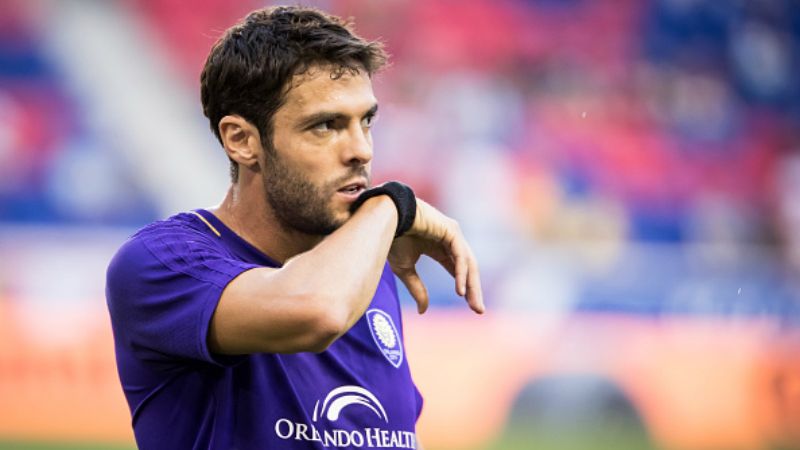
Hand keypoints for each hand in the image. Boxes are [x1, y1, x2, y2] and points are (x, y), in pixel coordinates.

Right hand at [388, 199, 484, 314]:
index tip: (472, 307)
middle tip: (479, 310)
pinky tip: (460, 290)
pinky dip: (461, 273)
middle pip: (467, 268)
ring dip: (471, 285)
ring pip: (467, 262)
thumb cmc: (392, 239)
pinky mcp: (451, 230)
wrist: (385, 220)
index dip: (465, 287)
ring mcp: (452, 233)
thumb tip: (423, 311)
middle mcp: (449, 240)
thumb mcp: (405, 270)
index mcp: (439, 247)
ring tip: (473, 305)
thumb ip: (417, 289)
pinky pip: (460, 255)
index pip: (457, 269)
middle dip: (473, 290)